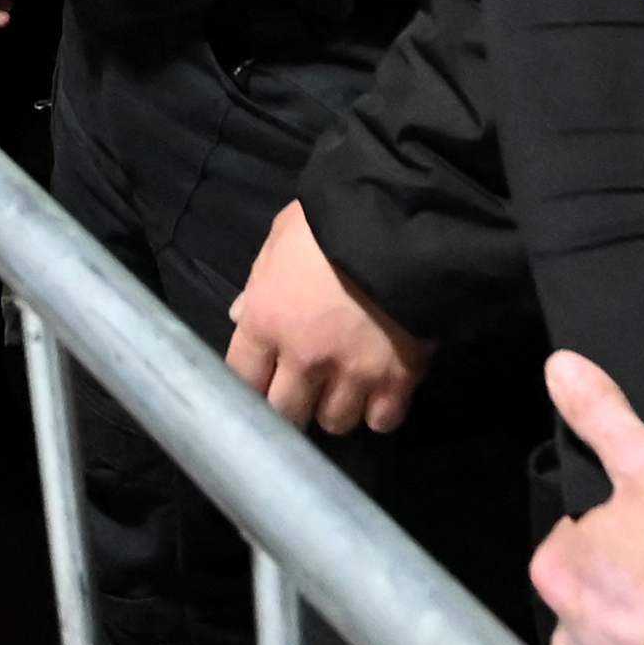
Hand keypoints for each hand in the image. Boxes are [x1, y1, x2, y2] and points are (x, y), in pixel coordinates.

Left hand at [225, 198, 424, 433]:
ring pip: (334, 423)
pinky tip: (381, 393)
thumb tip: (240, 317)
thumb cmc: (331, 223)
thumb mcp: (281, 238)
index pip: (240, 380)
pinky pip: (381, 421)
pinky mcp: (397, 379)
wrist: (402, 222)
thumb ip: (259, 282)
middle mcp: (303, 357)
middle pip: (286, 414)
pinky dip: (381, 412)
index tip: (264, 381)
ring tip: (347, 387)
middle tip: (306, 390)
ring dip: (338, 407)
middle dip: (293, 405)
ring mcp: (352, 373)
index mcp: (265, 321)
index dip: (251, 385)